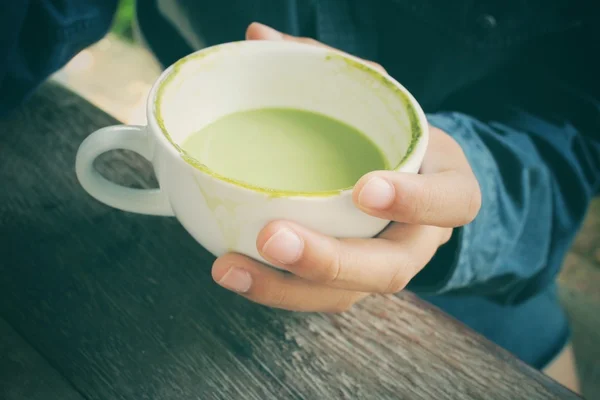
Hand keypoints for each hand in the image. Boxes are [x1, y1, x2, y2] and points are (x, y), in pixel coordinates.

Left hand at [211, 23, 480, 311]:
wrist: (404, 183)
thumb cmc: (390, 139)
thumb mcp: (377, 99)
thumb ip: (329, 70)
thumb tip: (257, 37)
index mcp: (444, 189)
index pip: (452, 201)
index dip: (416, 201)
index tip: (366, 188)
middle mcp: (417, 238)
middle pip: (389, 268)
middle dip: (331, 260)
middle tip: (274, 239)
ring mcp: (380, 266)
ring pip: (345, 294)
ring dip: (286, 287)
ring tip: (230, 268)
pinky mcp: (347, 282)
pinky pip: (315, 295)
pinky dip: (273, 286)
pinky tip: (233, 270)